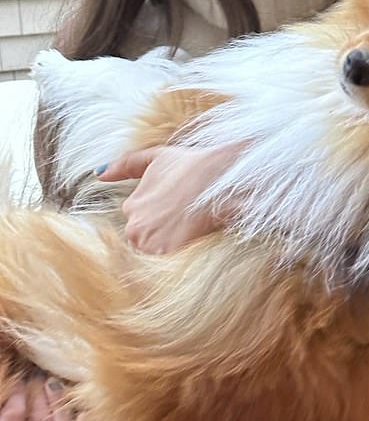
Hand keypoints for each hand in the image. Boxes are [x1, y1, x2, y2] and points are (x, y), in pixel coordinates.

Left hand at [97, 144, 241, 253]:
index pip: (142, 221)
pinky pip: (168, 263)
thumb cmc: (190, 166)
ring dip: (170, 242)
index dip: (163, 214)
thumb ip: (123, 165)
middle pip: (147, 238)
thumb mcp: (154, 157)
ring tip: (188, 225)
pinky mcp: (166, 255)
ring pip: (156, 251)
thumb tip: (98, 174)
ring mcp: (149, 244)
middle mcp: (133, 228)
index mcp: (130, 207)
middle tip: (184, 216)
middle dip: (163, 230)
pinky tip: (191, 237)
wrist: (218, 181)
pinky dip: (179, 253)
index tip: (178, 206)